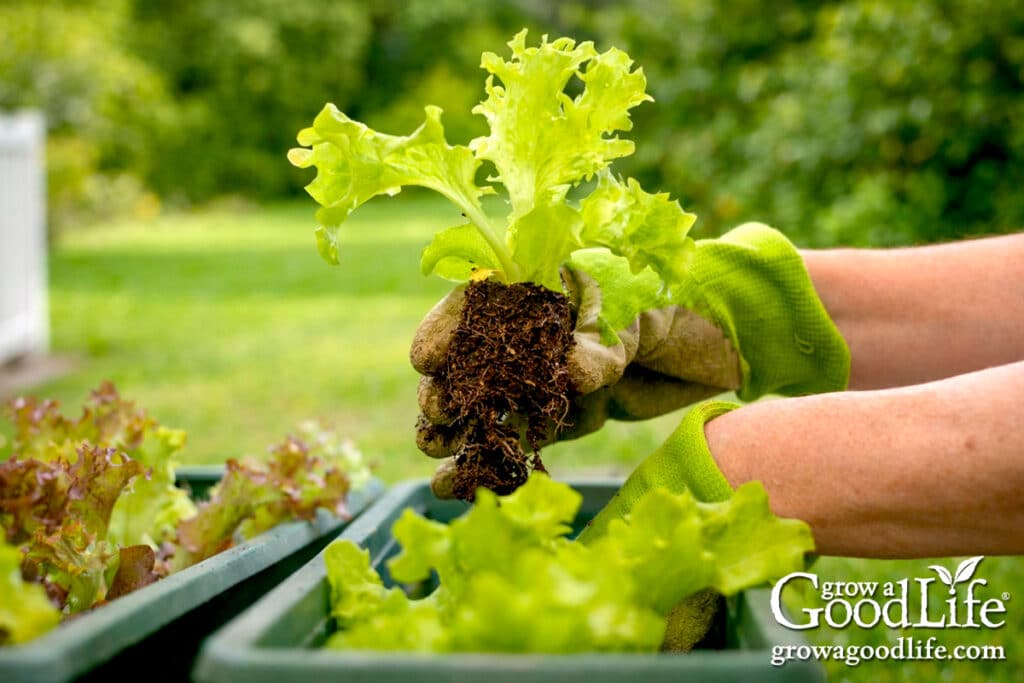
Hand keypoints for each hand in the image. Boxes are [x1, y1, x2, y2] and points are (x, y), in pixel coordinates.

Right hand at [411, 268, 741, 496]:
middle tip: (439, 415)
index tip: (428, 359)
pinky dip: (489, 463)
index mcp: (534, 286)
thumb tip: (569, 371)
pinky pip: (516, 439)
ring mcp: (539, 377)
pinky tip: (460, 485)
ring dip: (455, 434)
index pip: (475, 303)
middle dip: (445, 388)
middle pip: (468, 362)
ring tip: (440, 456)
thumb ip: (603, 339)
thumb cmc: (674, 300)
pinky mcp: (556, 417)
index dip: (444, 329)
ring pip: (483, 406)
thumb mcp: (638, 310)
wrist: (716, 337)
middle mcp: (526, 333)